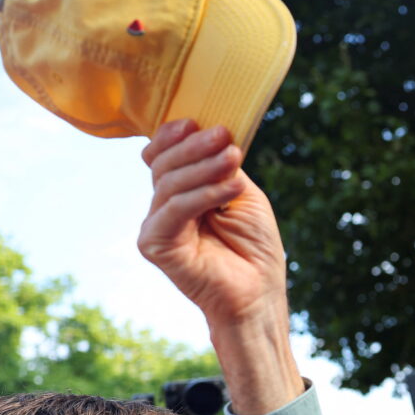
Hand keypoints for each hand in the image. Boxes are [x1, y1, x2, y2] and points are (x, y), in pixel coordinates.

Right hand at [140, 121, 302, 414]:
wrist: (259, 294)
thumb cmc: (255, 248)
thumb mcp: (242, 195)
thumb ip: (222, 167)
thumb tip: (214, 132)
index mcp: (181, 193)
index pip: (163, 155)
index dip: (174, 136)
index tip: (198, 121)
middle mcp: (163, 207)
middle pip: (164, 164)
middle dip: (194, 147)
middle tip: (224, 138)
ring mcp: (156, 226)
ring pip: (170, 183)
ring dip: (205, 167)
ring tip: (235, 160)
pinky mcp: (155, 245)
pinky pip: (175, 210)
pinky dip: (205, 194)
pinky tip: (233, 188)